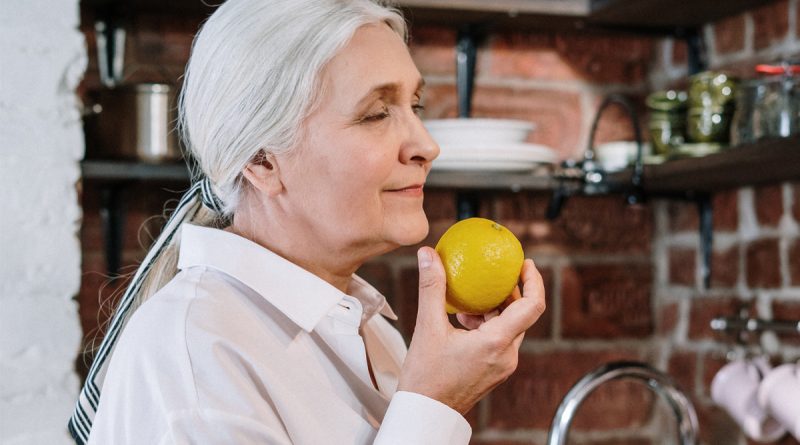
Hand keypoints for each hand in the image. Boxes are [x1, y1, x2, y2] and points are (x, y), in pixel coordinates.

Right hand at [396, 247, 545, 414]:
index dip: (533, 281)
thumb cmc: (426, 377)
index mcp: (496, 343)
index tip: (525, 264)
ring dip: (494, 309)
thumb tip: (429, 255)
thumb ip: (432, 287)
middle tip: (494, 274)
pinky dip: (488, 325)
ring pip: (509, 328)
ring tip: (469, 302)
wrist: (425, 412)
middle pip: (521, 315)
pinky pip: (500, 340)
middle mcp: (506, 355)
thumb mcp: (427, 327)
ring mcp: (502, 366)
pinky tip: (464, 320)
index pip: (532, 306)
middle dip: (509, 292)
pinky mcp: (495, 371)